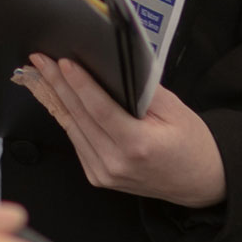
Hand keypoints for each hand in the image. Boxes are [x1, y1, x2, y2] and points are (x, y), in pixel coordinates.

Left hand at [15, 56, 226, 208]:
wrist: (200, 181)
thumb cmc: (191, 144)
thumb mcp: (175, 109)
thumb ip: (142, 90)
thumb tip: (112, 67)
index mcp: (137, 146)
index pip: (98, 109)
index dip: (78, 84)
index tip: (62, 62)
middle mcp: (116, 163)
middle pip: (79, 116)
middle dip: (57, 84)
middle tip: (41, 60)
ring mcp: (104, 173)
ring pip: (73, 128)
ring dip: (57, 99)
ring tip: (44, 74)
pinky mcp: (98, 177)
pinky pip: (77, 141)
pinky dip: (69, 118)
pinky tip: (61, 98)